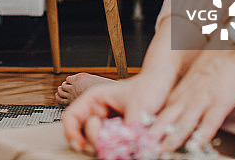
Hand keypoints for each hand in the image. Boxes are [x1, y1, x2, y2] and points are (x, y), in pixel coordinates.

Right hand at [61, 68, 175, 154]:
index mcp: (94, 99)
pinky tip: (125, 146)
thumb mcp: (139, 107)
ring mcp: (107, 123)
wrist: (163, 86)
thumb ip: (131, 128)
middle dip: (91, 143)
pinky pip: (109, 143)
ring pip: (95, 141)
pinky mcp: (117, 132)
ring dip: (103, 146)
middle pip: (82, 133)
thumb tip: (128, 148)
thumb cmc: (149, 87)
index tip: (80, 145)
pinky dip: (114, 148)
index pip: (71, 116)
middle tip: (104, 146)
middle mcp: (98, 112)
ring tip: (118, 145)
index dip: (71, 132)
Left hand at [149, 49, 234, 151]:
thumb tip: (171, 118)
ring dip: (173, 138)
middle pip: (166, 121)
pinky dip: (202, 135)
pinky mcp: (218, 103)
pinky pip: (210, 122)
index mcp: (177, 96)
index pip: (158, 116)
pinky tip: (196, 144)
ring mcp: (201, 102)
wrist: (226, 52)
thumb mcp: (189, 85)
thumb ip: (180, 101)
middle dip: (154, 136)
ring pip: (184, 123)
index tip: (140, 140)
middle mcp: (185, 100)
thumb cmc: (210, 69)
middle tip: (145, 148)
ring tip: (163, 151)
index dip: (148, 129)